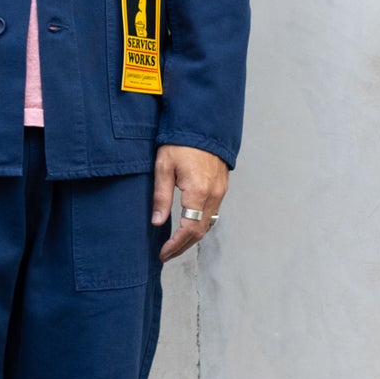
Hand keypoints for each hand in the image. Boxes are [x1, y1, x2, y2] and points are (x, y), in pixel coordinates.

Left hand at [151, 145, 227, 262]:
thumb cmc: (180, 142)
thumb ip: (161, 196)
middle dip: (183, 246)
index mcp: (198, 191)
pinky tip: (188, 226)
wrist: (203, 125)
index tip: (163, 253)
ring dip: (192, 237)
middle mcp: (214, 194)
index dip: (176, 245)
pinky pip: (213, 212)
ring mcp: (220, 191)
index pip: (189, 230)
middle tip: (166, 254)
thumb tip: (157, 222)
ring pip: (208, 223)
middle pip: (200, 231)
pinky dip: (200, 224)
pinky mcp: (222, 186)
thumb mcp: (164, 167)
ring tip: (175, 244)